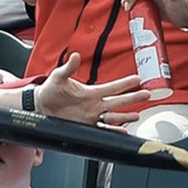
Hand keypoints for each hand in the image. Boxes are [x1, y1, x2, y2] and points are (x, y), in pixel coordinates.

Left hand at [34, 52, 149, 126]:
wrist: (40, 106)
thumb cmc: (50, 90)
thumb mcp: (58, 77)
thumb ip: (68, 68)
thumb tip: (74, 56)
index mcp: (91, 92)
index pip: (112, 87)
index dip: (125, 83)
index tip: (138, 79)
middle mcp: (94, 105)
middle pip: (118, 101)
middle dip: (133, 98)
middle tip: (147, 94)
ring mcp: (91, 116)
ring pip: (113, 117)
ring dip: (125, 116)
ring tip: (137, 115)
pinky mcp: (86, 126)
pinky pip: (102, 130)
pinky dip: (113, 131)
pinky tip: (123, 132)